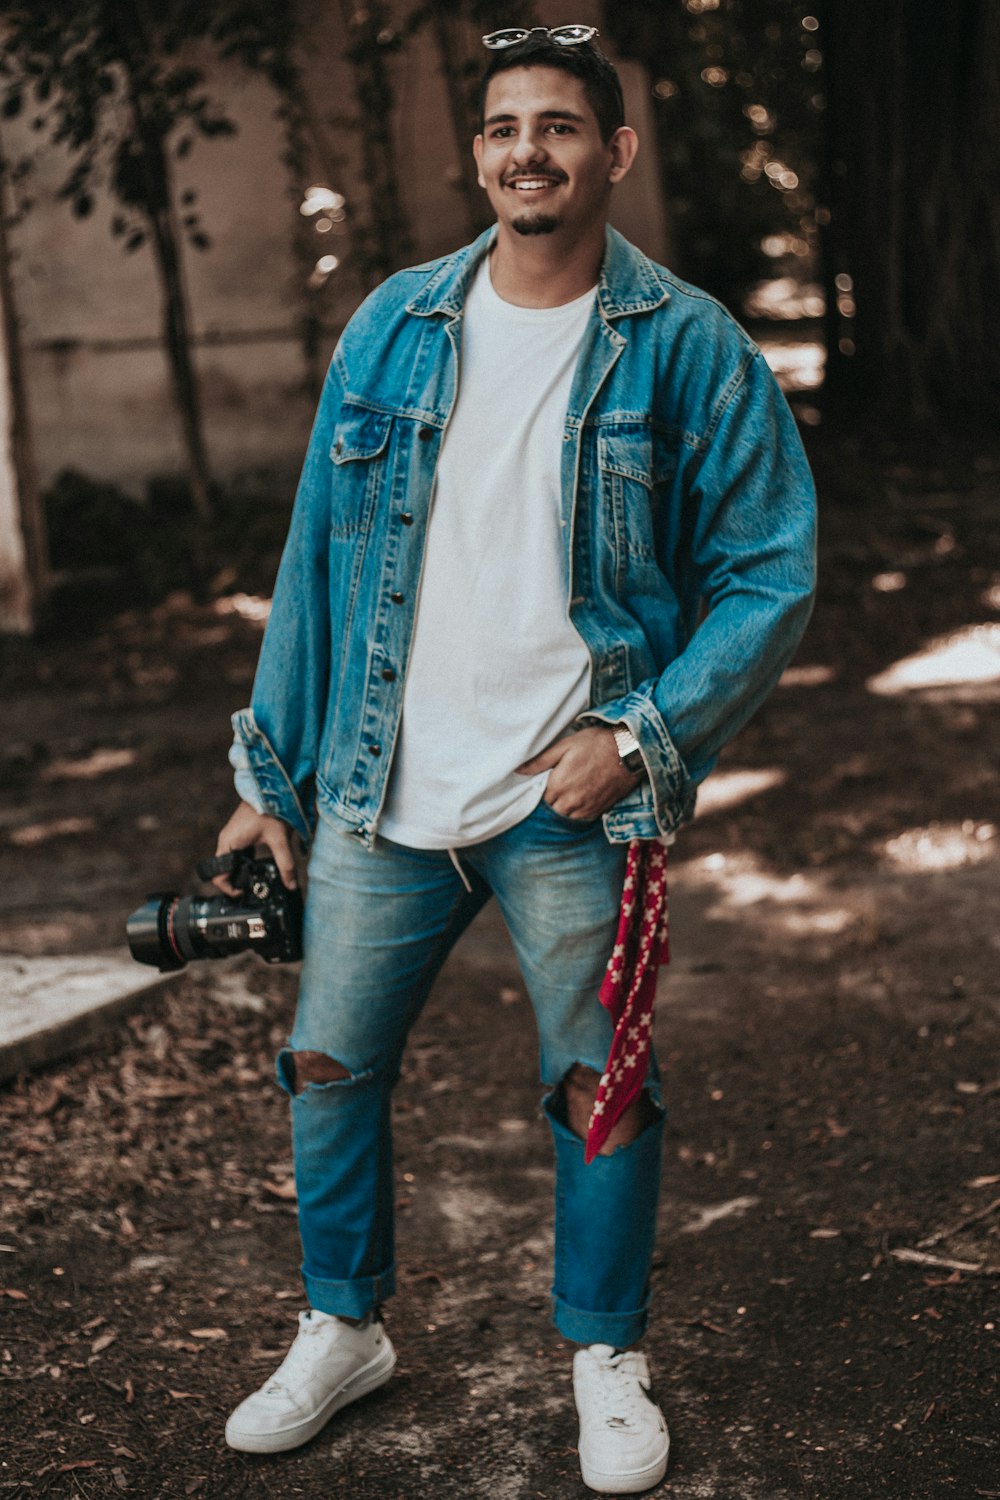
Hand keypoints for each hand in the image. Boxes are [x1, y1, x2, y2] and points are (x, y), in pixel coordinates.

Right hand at [213, 801, 297, 896]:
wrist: (270, 788)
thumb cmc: (270, 809)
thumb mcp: (279, 840)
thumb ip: (286, 864)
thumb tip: (291, 885)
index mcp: (229, 844)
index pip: (218, 875)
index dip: (229, 889)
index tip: (244, 893)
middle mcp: (226, 841)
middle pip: (224, 870)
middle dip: (237, 882)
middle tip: (253, 888)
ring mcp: (232, 837)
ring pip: (231, 862)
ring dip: (241, 872)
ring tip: (257, 879)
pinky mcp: (239, 834)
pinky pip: (237, 854)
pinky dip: (245, 862)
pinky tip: (259, 865)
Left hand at [515, 726, 643, 821]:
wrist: (629, 751)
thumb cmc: (596, 744)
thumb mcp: (565, 745)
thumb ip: (540, 760)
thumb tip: (518, 770)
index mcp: (558, 784)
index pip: (539, 797)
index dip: (540, 790)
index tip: (545, 781)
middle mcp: (570, 801)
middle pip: (551, 809)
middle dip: (550, 800)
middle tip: (557, 786)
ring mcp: (585, 808)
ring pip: (565, 816)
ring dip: (563, 808)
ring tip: (568, 793)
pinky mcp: (598, 810)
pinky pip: (581, 819)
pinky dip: (577, 812)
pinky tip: (579, 799)